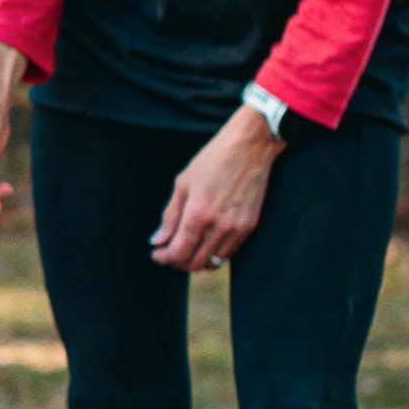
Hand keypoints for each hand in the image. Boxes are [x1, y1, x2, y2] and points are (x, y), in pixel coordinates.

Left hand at [150, 106, 284, 271]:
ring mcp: (236, 228)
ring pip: (212, 262)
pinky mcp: (249, 226)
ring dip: (196, 260)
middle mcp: (218, 226)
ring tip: (187, 248)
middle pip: (194, 263)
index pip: (177, 253)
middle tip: (170, 252)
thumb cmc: (213, 160)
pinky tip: (205, 243)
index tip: (157, 253)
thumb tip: (158, 241)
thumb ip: (170, 217)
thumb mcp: (183, 184)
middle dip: (177, 261)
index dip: (163, 258)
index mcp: (197, 215)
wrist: (251, 145)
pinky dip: (214, 254)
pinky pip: (229, 253)